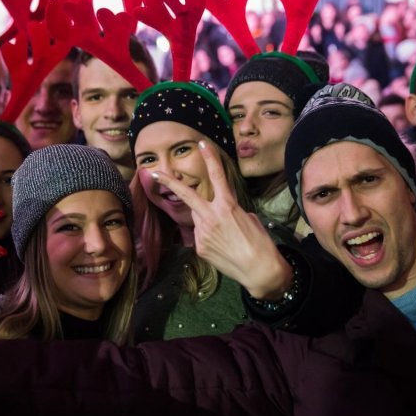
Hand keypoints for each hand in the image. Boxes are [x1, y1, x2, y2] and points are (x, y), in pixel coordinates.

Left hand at [150, 141, 292, 299]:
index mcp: (228, 206)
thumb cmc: (261, 244)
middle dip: (169, 182)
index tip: (202, 144)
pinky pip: (201, 236)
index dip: (210, 159)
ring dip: (207, 220)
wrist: (259, 271)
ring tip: (226, 235)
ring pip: (198, 218)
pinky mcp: (199, 247)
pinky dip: (210, 237)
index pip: (217, 177)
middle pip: (186, 195)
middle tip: (154, 173)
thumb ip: (231, 211)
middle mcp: (211, 216)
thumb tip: (221, 212)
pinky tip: (223, 247)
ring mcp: (203, 233)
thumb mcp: (250, 219)